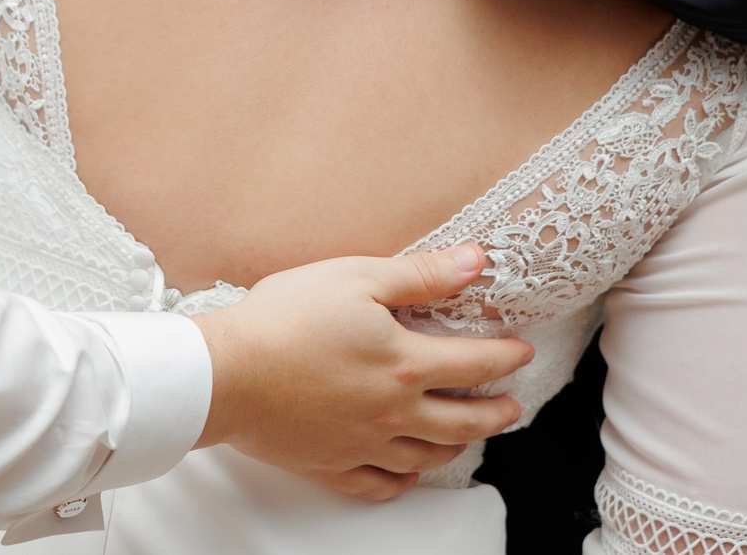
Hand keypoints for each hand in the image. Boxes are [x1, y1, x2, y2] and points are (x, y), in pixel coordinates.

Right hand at [190, 242, 530, 502]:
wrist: (225, 374)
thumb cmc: (284, 319)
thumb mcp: (357, 277)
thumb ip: (421, 274)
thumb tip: (474, 262)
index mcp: (405, 364)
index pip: (475, 364)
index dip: (505, 357)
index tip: (520, 353)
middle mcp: (393, 413)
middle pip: (462, 421)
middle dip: (495, 414)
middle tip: (510, 407)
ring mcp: (363, 444)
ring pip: (428, 455)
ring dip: (458, 446)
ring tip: (468, 436)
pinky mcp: (332, 464)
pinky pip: (380, 484)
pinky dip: (404, 479)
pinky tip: (410, 470)